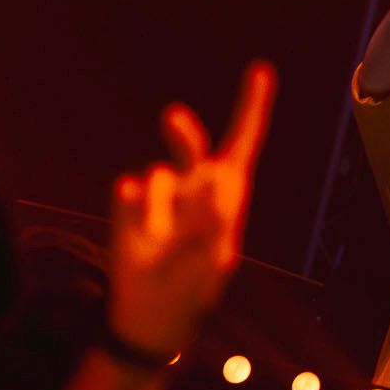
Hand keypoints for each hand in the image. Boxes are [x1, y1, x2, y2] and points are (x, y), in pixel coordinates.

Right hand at [107, 61, 274, 361]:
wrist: (147, 321)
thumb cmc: (189, 290)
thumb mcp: (208, 258)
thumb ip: (212, 218)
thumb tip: (217, 178)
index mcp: (224, 201)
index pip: (241, 147)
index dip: (250, 108)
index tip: (260, 68)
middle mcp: (194, 193)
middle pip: (192, 150)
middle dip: (184, 136)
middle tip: (172, 119)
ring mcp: (161, 201)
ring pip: (157, 176)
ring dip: (159, 203)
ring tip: (160, 240)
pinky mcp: (130, 210)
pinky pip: (129, 190)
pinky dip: (134, 208)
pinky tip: (142, 238)